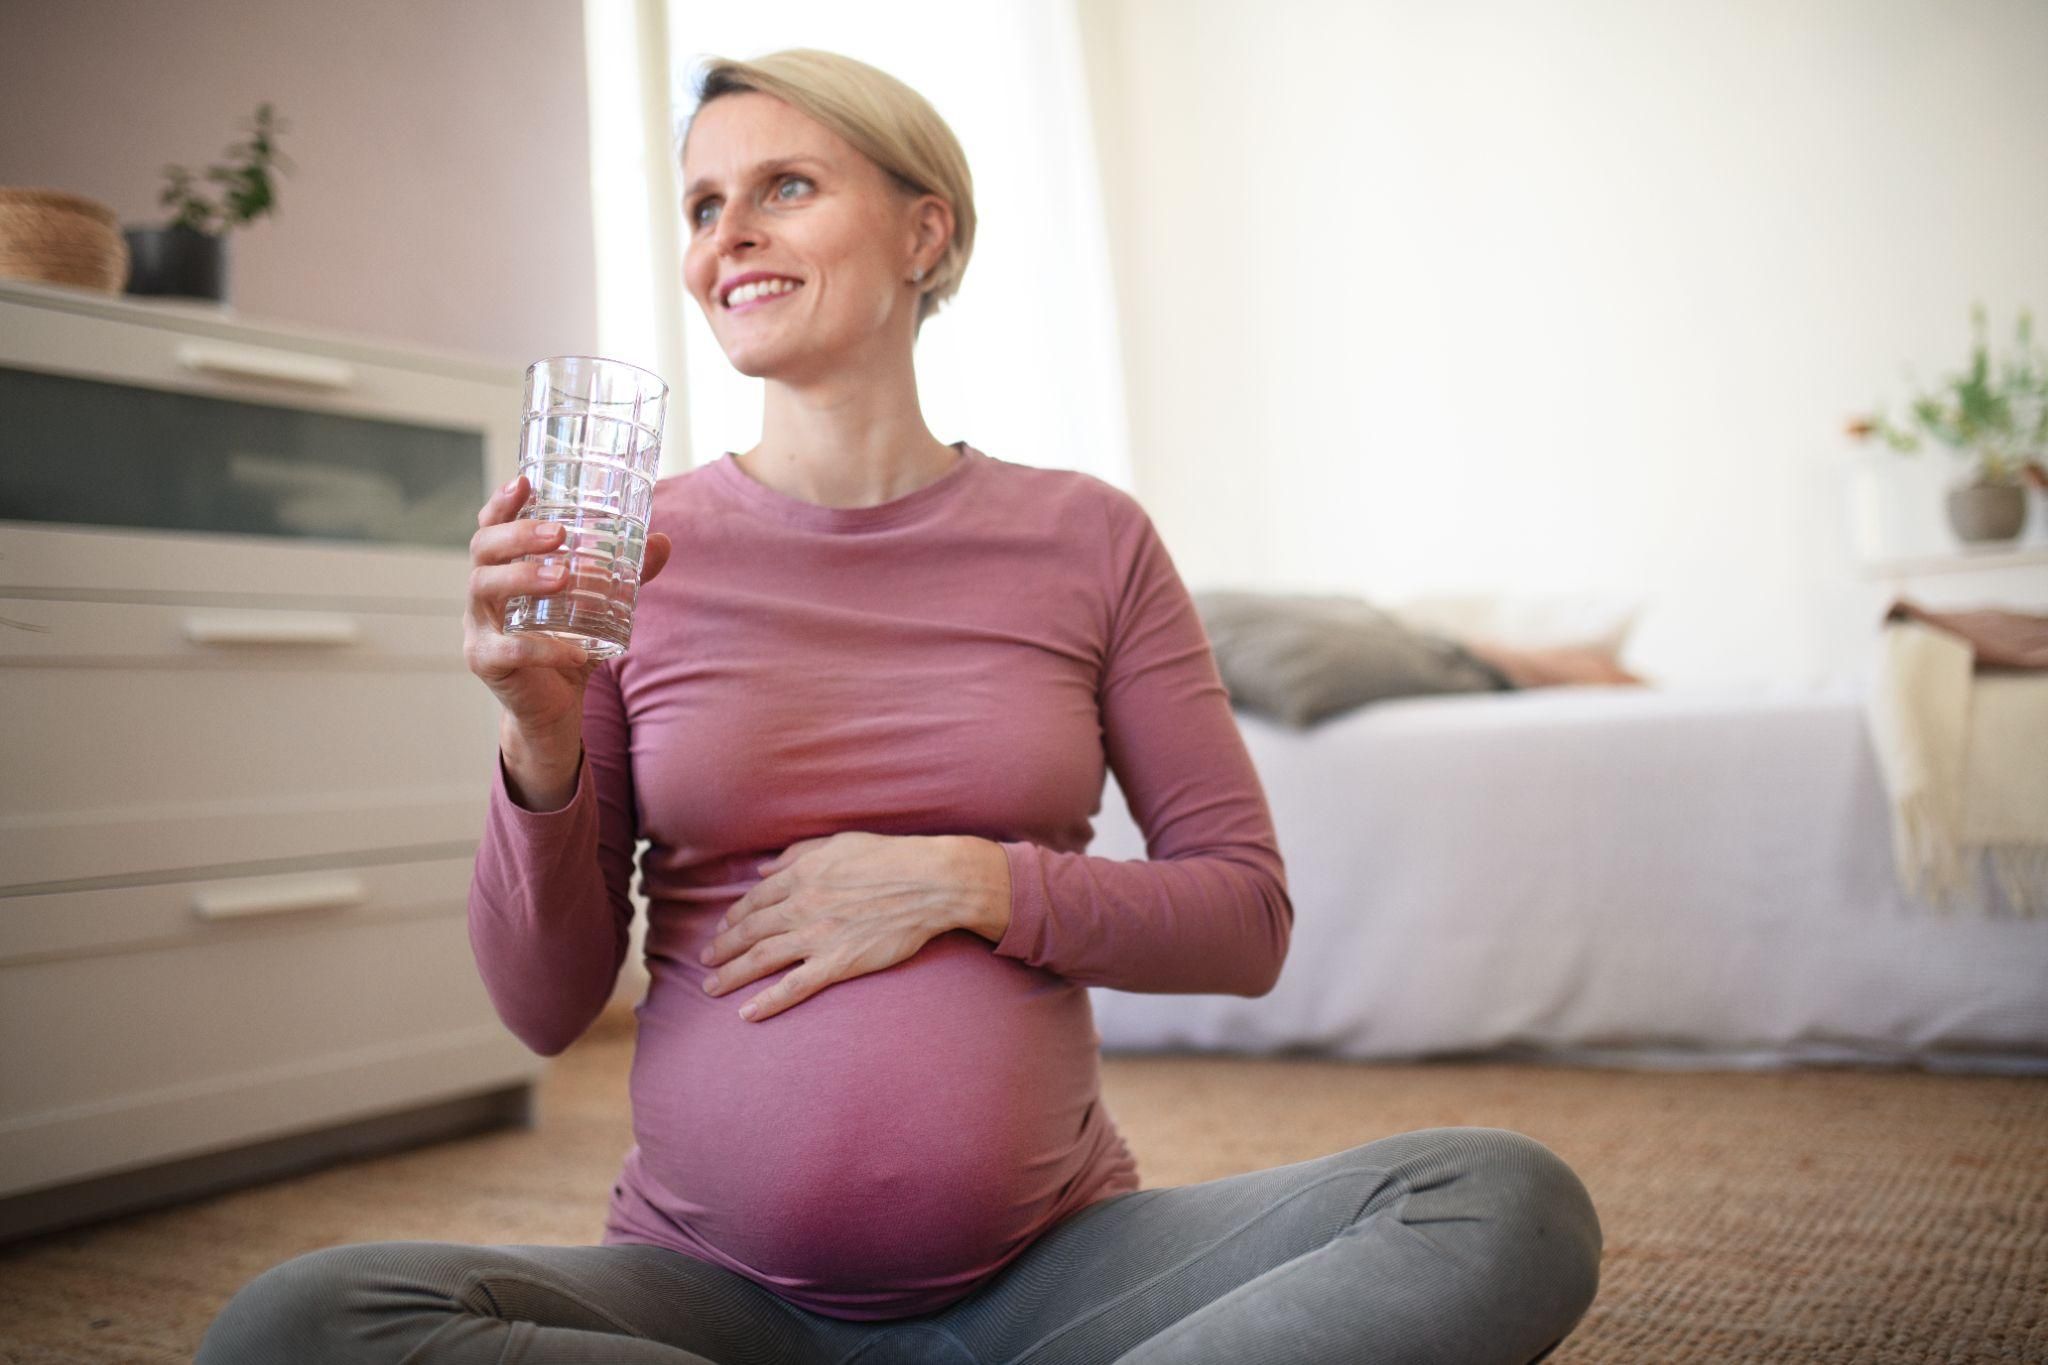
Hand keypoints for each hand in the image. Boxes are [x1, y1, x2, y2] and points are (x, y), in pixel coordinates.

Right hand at [463, 472, 673, 733]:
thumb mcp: (598, 607)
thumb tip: (662, 541)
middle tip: (558, 533)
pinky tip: (573, 651)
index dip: (501, 504)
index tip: (524, 482)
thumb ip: (626, 577)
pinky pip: (509, 650)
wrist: (554, 708)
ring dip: (523, 577)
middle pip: (482, 550)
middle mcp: (484, 594)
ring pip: (483, 589)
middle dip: (516, 535)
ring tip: (563, 577)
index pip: (491, 528)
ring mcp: (478, 627)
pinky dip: (543, 649)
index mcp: (503, 571)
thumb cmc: (567, 645)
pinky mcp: (486, 662)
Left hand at [699, 832, 1008, 1021]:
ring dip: (732, 975)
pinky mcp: (839, 962)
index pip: (756, 899)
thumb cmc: (890, 858)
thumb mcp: (839, 843)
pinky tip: (747, 1014)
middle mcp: (802, 906)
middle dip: (723, 947)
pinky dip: (768, 1001)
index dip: (735, 916)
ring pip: (762, 958)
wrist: (930, 882)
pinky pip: (795, 986)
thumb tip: (763, 869)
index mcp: (802, 875)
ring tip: (711, 988)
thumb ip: (797, 854)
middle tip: (706, 961)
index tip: (723, 927)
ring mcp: (818, 936)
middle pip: (751, 930)